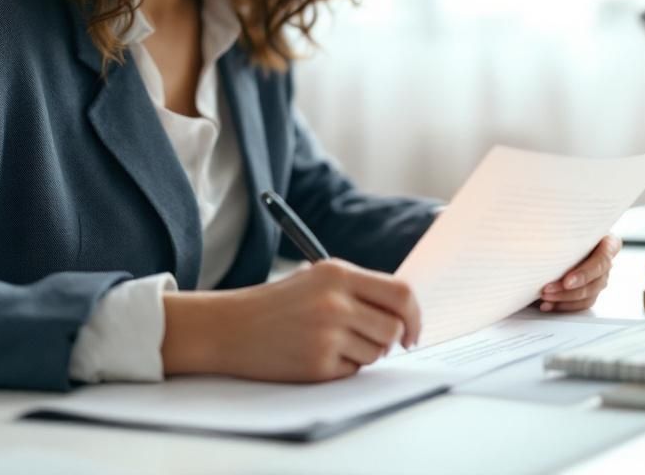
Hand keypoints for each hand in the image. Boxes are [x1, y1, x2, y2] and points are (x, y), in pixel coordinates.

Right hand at [160, 259, 420, 382]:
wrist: (229, 327)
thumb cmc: (277, 304)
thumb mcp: (316, 279)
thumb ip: (359, 290)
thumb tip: (405, 314)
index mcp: (338, 273)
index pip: (401, 293)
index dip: (415, 316)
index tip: (412, 331)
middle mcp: (335, 301)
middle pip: (393, 328)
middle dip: (389, 339)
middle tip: (372, 341)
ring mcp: (326, 334)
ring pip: (376, 353)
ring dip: (363, 354)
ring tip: (330, 343)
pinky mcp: (317, 364)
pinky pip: (352, 372)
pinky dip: (341, 368)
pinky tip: (314, 355)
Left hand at [539, 234, 621, 312]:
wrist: (563, 233)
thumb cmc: (567, 226)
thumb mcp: (569, 223)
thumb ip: (564, 230)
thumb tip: (544, 231)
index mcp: (608, 243)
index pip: (602, 260)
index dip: (585, 273)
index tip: (566, 281)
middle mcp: (606, 262)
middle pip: (595, 282)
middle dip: (569, 290)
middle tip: (546, 290)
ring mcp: (600, 278)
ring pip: (588, 296)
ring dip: (564, 299)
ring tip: (544, 297)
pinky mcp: (590, 291)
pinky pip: (580, 304)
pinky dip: (563, 306)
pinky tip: (547, 305)